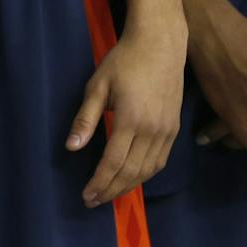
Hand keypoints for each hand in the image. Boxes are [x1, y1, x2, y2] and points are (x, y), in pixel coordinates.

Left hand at [67, 20, 184, 205]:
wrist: (161, 45)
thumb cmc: (123, 62)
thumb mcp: (97, 85)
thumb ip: (86, 119)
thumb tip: (72, 148)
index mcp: (131, 120)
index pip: (113, 162)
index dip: (99, 182)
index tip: (87, 195)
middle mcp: (153, 131)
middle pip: (131, 172)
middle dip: (111, 189)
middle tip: (94, 201)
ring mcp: (167, 132)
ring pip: (148, 170)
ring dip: (129, 186)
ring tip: (110, 193)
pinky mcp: (174, 129)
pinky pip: (160, 161)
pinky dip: (145, 174)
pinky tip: (132, 177)